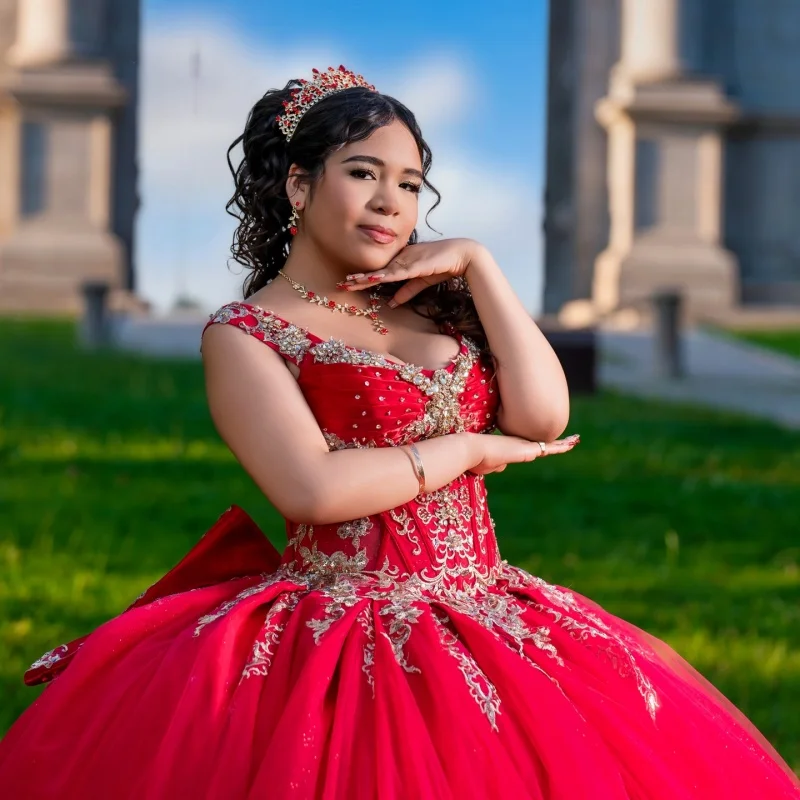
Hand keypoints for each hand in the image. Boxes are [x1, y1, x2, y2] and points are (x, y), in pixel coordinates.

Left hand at [339, 238, 484, 306]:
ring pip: (381, 272)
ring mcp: (406, 261)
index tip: (348, 282)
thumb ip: (406, 292)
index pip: (378, 272)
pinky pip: (395, 272)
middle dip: (358, 277)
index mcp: (400, 263)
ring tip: (349, 282)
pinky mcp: (414, 265)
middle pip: (375, 271)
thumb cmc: (442, 265)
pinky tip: (371, 278)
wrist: (461, 255)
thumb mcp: (420, 282)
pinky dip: (382, 276)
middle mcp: (400, 260)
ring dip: (365, 277)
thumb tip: (392, 304)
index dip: (363, 277)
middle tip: (341, 283)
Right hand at [467, 432, 580, 475]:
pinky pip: (550, 447)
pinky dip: (562, 446)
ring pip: (548, 444)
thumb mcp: (486, 466)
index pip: (527, 446)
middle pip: (540, 444)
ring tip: (575, 440)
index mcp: (509, 448)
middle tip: (567, 439)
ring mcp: (523, 445)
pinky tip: (573, 444)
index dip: (537, 445)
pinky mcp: (527, 450)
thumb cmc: (474, 459)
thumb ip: (496, 465)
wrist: (471, 450)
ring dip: (561, 443)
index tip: (543, 444)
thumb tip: (502, 466)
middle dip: (553, 442)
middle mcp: (518, 444)